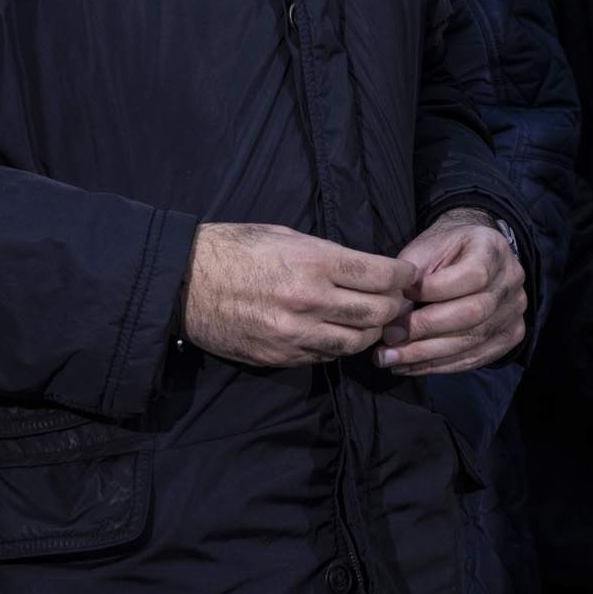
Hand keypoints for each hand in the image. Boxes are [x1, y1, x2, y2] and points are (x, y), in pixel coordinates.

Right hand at [183, 221, 417, 367]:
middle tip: (396, 300)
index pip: (381, 275)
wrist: (185, 283)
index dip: (403, 276)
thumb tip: (367, 270)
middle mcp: (309, 301)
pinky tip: (338, 332)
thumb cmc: (237, 248)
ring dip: (370, 330)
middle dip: (395, 305)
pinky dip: (339, 345)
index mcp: (314, 262)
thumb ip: (330, 256)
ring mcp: (294, 334)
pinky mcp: (279, 356)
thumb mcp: (289, 236)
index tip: (407, 276)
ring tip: (371, 319)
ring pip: (356, 341)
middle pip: (377, 312)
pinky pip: (325, 356)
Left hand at [381, 208, 527, 375]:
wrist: (471, 256)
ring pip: (472, 340)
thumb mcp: (424, 249)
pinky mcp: (510, 336)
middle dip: (425, 329)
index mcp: (493, 248)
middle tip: (388, 338)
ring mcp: (515, 311)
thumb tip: (394, 319)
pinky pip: (474, 358)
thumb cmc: (442, 251)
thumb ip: (412, 278)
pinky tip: (409, 366)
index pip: (472, 276)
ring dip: (426, 355)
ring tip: (390, 358)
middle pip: (474, 313)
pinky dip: (438, 366)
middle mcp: (512, 280)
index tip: (400, 297)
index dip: (434, 290)